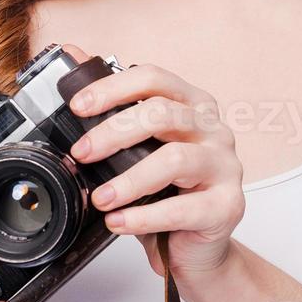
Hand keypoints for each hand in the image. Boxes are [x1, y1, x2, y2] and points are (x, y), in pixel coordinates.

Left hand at [58, 44, 245, 278]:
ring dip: (129, 180)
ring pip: (174, 159)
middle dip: (113, 133)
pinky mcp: (227, 205)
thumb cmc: (165, 191)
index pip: (153, 78)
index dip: (113, 88)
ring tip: (100, 198)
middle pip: (162, 114)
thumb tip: (73, 56)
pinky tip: (119, 221)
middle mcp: (213, 129)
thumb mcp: (136, 148)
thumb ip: (110, 106)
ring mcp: (225, 166)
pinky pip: (182, 208)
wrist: (193, 246)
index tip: (79, 108)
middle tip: (82, 154)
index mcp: (192, 105)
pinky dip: (144, 217)